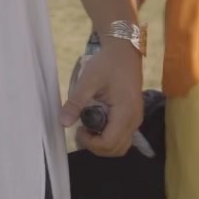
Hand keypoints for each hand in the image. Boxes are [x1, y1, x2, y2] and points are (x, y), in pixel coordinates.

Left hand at [61, 41, 142, 156]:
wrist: (124, 49)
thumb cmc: (107, 62)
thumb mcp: (89, 80)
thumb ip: (76, 102)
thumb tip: (63, 122)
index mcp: (125, 112)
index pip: (109, 143)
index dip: (90, 143)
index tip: (78, 129)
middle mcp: (134, 120)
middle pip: (116, 149)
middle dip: (96, 146)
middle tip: (81, 129)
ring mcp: (136, 118)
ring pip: (120, 145)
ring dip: (103, 143)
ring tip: (89, 126)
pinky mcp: (133, 115)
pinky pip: (123, 136)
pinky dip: (109, 136)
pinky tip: (98, 121)